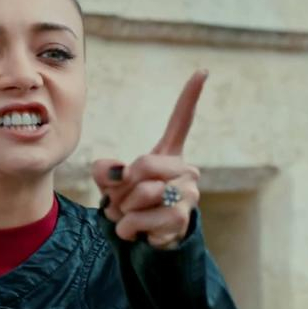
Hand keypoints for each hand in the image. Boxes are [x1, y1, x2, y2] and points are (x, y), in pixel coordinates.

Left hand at [91, 69, 207, 249]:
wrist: (142, 238)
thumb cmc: (128, 202)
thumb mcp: (109, 182)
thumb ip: (104, 171)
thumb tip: (120, 174)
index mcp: (169, 154)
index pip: (182, 120)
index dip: (190, 95)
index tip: (202, 70)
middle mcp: (185, 170)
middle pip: (144, 165)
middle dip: (123, 185)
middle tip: (122, 199)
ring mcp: (187, 195)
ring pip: (142, 194)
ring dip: (122, 209)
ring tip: (129, 215)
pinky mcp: (180, 219)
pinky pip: (140, 219)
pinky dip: (126, 228)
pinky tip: (136, 231)